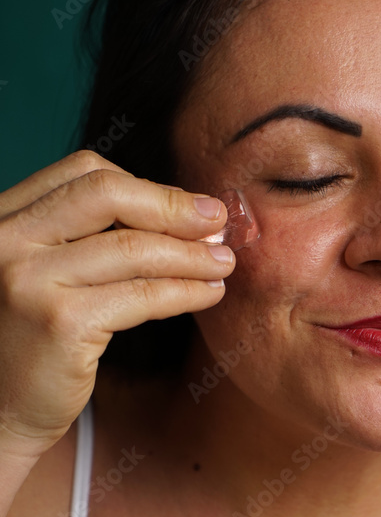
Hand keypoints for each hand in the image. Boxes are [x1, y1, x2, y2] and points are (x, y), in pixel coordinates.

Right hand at [0, 149, 235, 457]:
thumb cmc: (29, 343)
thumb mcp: (41, 272)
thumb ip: (81, 238)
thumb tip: (181, 213)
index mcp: (1, 217)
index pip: (81, 173)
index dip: (144, 186)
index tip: (188, 206)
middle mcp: (5, 239)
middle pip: (107, 194)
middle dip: (173, 206)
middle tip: (217, 222)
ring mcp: (29, 279)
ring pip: (133, 248)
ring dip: (191, 254)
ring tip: (223, 263)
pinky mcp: (60, 322)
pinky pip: (141, 296)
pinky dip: (184, 292)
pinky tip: (207, 294)